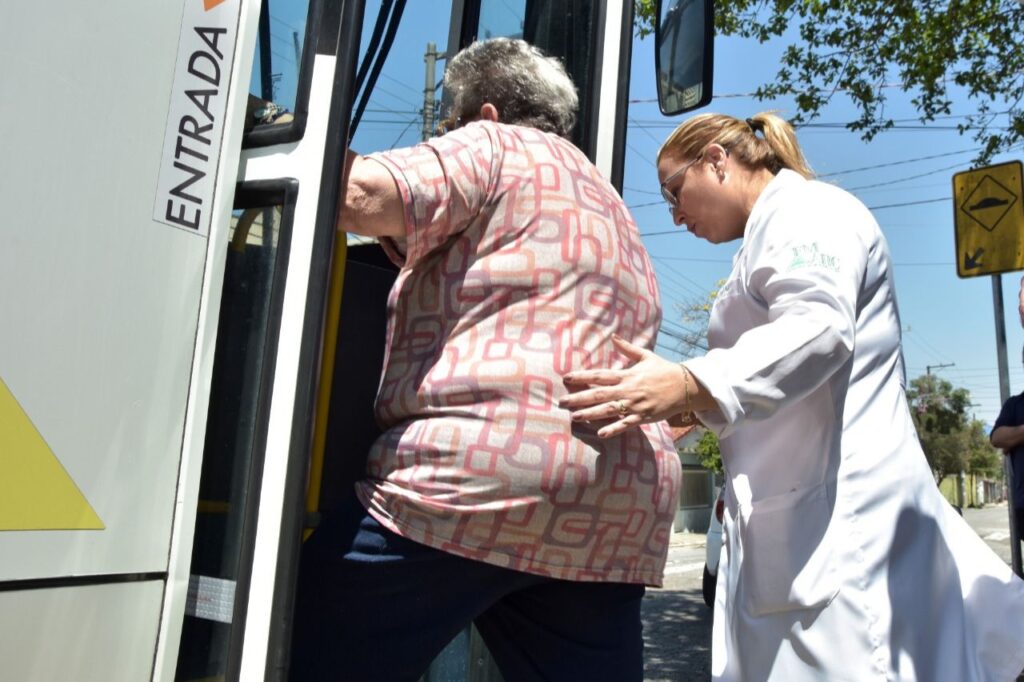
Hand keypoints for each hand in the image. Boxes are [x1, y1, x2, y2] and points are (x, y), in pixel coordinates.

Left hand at [559, 335, 690, 437]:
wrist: (685, 386)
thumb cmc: (664, 370)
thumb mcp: (646, 356)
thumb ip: (628, 348)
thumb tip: (614, 337)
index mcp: (626, 374)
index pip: (599, 375)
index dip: (582, 376)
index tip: (566, 378)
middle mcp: (628, 389)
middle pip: (598, 394)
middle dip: (579, 398)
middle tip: (562, 402)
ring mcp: (635, 404)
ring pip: (608, 409)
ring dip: (590, 413)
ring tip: (574, 416)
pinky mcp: (643, 416)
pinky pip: (626, 424)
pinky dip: (614, 429)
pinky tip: (600, 434)